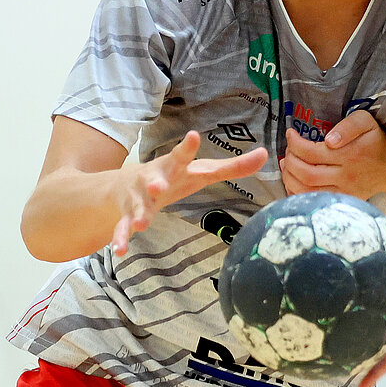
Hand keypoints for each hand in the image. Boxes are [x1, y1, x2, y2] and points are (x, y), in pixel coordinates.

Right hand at [111, 131, 267, 254]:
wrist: (123, 185)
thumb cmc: (172, 177)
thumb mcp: (201, 172)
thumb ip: (233, 167)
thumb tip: (266, 155)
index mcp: (174, 167)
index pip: (183, 155)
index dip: (187, 147)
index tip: (193, 136)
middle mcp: (153, 179)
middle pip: (154, 179)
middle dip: (155, 183)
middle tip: (158, 187)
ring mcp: (137, 198)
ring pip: (137, 206)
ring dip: (139, 215)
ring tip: (141, 225)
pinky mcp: (126, 216)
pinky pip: (122, 228)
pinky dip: (120, 238)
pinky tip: (119, 250)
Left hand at [280, 108, 385, 197]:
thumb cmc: (375, 141)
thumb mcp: (365, 122)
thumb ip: (347, 127)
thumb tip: (329, 141)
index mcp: (348, 155)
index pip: (311, 153)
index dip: (295, 144)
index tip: (291, 134)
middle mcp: (345, 176)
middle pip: (306, 174)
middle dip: (290, 161)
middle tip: (288, 150)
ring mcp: (343, 192)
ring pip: (307, 191)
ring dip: (290, 178)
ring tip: (287, 165)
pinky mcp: (342, 201)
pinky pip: (314, 201)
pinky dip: (298, 193)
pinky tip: (293, 181)